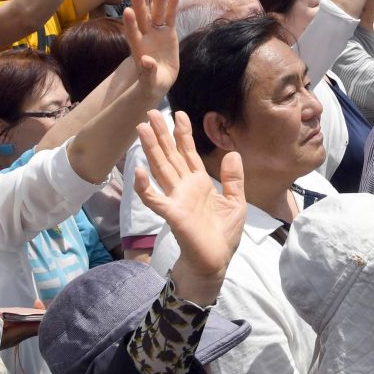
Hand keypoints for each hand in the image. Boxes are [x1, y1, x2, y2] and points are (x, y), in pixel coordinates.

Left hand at [122, 0, 179, 96]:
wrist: (160, 80)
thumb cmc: (152, 83)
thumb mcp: (150, 81)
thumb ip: (148, 72)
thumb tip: (146, 61)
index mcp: (138, 48)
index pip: (132, 33)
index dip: (130, 23)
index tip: (127, 11)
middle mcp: (145, 36)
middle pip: (142, 18)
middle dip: (140, 4)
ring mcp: (157, 32)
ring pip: (157, 14)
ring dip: (158, 1)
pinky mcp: (168, 31)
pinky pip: (170, 16)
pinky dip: (172, 5)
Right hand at [136, 109, 246, 304]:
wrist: (217, 261)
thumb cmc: (223, 234)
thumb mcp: (236, 202)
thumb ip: (233, 178)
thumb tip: (232, 153)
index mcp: (198, 182)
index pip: (188, 153)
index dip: (183, 134)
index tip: (180, 114)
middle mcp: (184, 187)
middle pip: (170, 155)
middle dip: (161, 134)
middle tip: (151, 112)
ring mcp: (176, 199)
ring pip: (160, 169)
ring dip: (150, 149)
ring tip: (142, 129)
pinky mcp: (172, 214)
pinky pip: (154, 198)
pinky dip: (144, 186)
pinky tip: (138, 170)